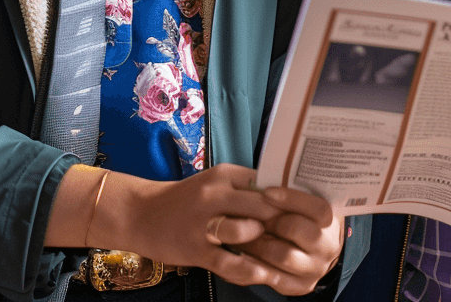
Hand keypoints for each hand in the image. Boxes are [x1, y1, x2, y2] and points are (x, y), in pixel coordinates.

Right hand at [104, 164, 289, 286]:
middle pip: (262, 204)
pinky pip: (229, 262)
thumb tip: (282, 197)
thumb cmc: (186, 199)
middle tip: (306, 235)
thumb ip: (243, 188)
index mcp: (224, 175)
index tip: (308, 210)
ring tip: (285, 253)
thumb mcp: (214, 183)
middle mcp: (216, 194)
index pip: (265, 182)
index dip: (289, 198)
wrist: (142, 213)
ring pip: (247, 230)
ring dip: (267, 243)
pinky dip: (250, 270)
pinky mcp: (196, 249)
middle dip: (285, 221)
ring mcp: (205, 222)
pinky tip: (266, 276)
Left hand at [237, 186, 342, 295]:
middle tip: (252, 213)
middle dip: (271, 220)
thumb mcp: (305, 201)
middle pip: (298, 231)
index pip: (318, 209)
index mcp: (332, 222)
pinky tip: (243, 251)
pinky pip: (274, 277)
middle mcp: (327, 247)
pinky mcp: (299, 286)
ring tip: (241, 230)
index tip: (267, 192)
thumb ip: (292, 191)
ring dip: (258, 241)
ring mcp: (314, 269)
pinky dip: (255, 263)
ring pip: (282, 256)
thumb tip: (262, 179)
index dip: (291, 199)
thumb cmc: (303, 215)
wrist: (316, 248)